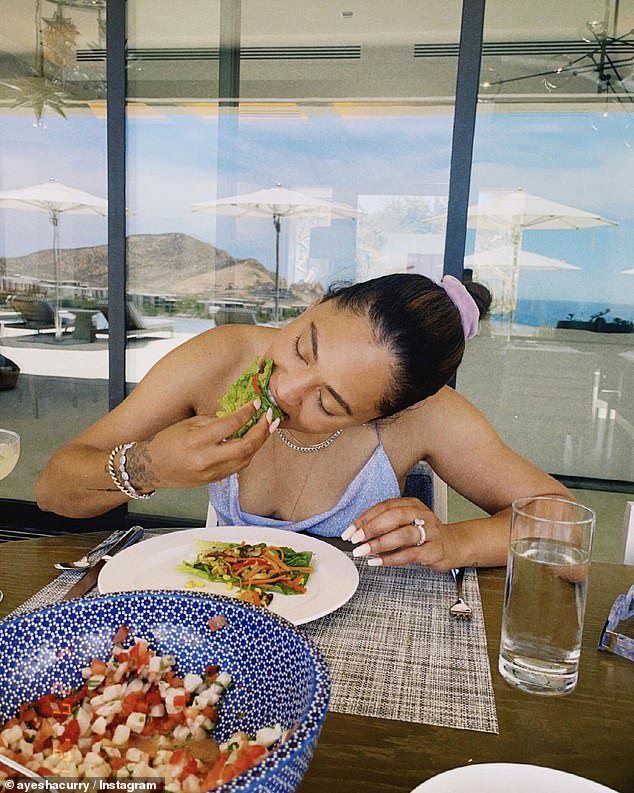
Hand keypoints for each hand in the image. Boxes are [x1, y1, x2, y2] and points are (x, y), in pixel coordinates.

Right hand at [126, 400, 276, 490]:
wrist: (152, 468)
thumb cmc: (166, 443)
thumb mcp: (188, 424)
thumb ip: (214, 420)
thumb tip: (237, 415)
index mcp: (197, 441)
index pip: (231, 425)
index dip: (247, 413)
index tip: (256, 404)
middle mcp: (207, 459)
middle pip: (246, 446)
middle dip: (262, 431)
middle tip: (270, 417)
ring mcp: (212, 472)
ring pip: (246, 459)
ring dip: (259, 443)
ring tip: (267, 428)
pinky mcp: (214, 480)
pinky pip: (238, 467)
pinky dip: (249, 453)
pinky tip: (253, 443)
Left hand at [341, 497, 455, 570]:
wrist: (454, 545)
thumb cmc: (425, 534)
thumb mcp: (406, 523)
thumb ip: (386, 525)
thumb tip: (357, 532)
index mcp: (412, 504)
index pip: (385, 506)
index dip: (365, 518)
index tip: (350, 530)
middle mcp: (422, 514)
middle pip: (394, 516)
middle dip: (371, 528)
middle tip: (355, 539)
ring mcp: (430, 532)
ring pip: (403, 535)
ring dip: (380, 543)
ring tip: (363, 551)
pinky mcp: (435, 550)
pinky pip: (411, 554)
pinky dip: (392, 559)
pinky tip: (378, 562)